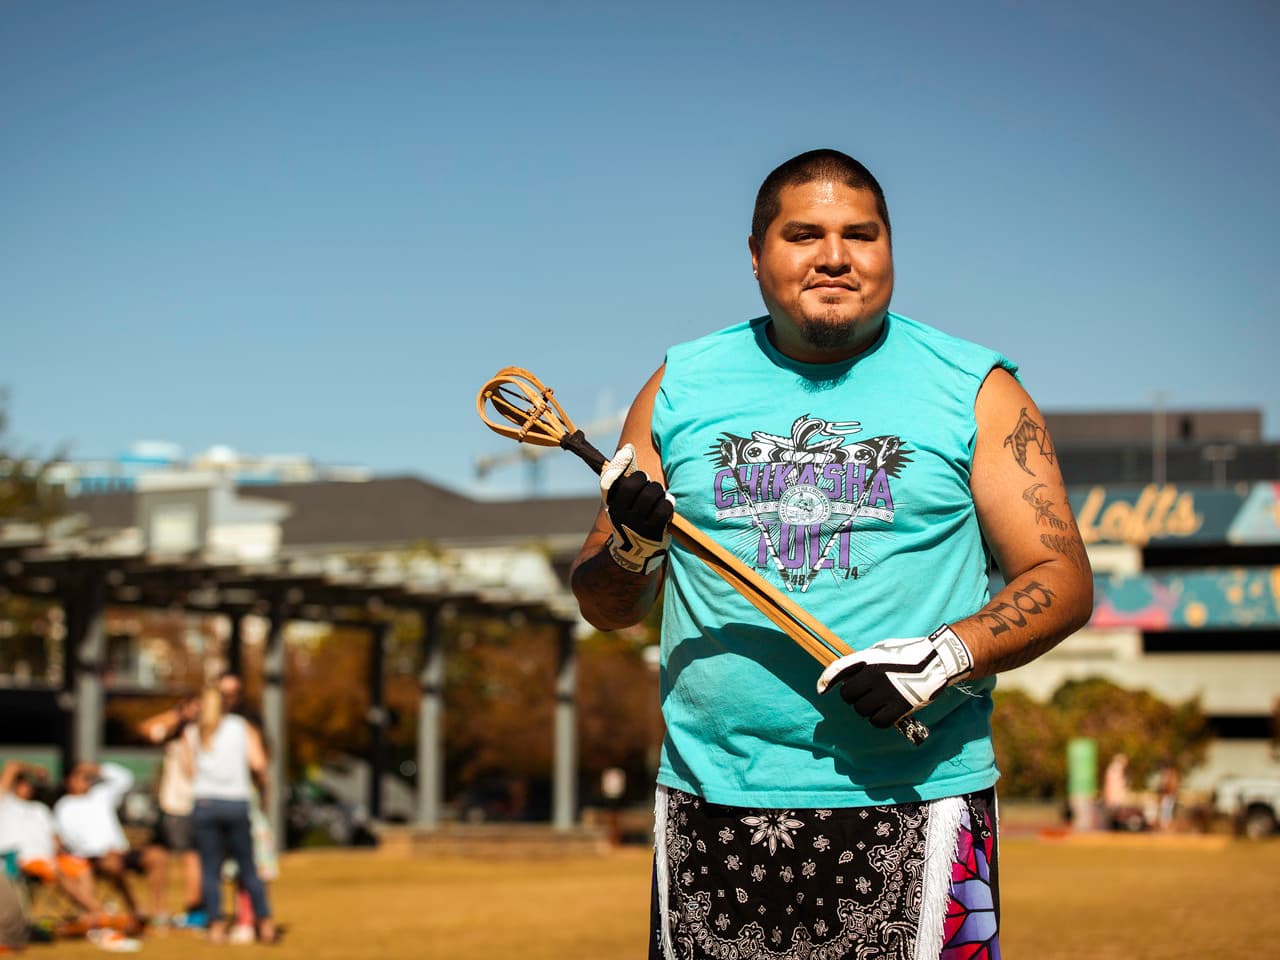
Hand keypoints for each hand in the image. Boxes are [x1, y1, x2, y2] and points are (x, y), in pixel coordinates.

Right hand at [600, 443, 673, 574]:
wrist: (632, 556)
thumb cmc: (630, 519)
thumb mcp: (621, 503)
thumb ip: (624, 478)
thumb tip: (627, 448)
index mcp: (611, 504)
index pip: (609, 481)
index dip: (618, 463)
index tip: (628, 452)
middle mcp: (620, 514)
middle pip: (635, 484)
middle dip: (645, 480)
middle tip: (648, 484)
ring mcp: (636, 524)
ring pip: (652, 494)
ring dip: (658, 491)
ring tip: (658, 496)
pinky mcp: (652, 532)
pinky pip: (664, 508)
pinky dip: (668, 504)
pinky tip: (666, 505)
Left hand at [816, 625, 973, 727]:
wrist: (937, 661)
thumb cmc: (909, 654)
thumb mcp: (882, 650)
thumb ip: (864, 661)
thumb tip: (848, 675)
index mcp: (868, 659)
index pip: (838, 669)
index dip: (826, 681)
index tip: (821, 690)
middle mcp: (873, 675)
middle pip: (847, 696)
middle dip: (853, 697)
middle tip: (864, 695)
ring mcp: (886, 692)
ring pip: (861, 710)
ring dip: (866, 709)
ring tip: (877, 703)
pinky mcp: (899, 707)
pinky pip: (877, 721)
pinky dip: (878, 720)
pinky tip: (884, 714)